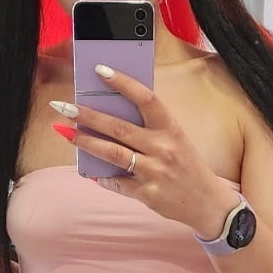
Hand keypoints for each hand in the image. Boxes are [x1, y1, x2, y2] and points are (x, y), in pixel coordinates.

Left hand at [51, 66, 238, 236]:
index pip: (146, 98)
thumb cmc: (187, 166)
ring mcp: (154, 172)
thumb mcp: (176, 140)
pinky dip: (101, 177)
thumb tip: (110, 115)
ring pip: (112, 153)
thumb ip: (149, 128)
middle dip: (87, 115)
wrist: (208, 203)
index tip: (99, 70)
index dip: (122, 82)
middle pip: (118, 127)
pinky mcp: (147, 194)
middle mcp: (163, 148)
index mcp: (171, 129)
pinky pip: (116, 182)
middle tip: (63, 106)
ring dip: (84, 141)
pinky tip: (90, 172)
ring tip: (64, 131)